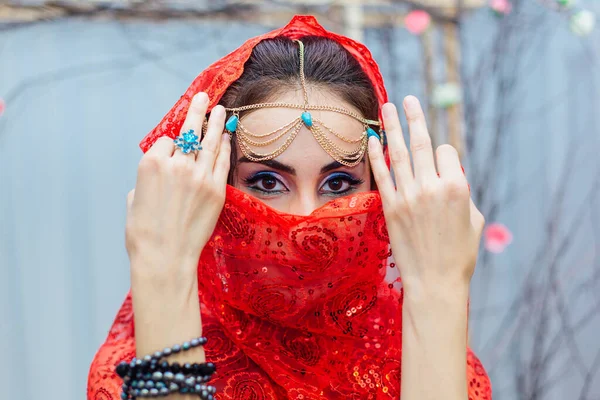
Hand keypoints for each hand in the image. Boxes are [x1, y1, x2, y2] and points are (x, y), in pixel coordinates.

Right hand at [125, 92, 230, 282]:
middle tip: (205, 97)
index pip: (165, 142)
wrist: (165, 258)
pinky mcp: (216, 190)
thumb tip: (158, 175)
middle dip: (198, 112)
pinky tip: (227, 138)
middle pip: (190, 132)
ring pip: (209, 143)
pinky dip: (225, 149)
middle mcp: (176, 164)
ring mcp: (199, 176)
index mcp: (150, 164)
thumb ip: (146, 181)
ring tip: (221, 110)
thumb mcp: (133, 200)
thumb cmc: (143, 233)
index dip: (168, 146)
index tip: (170, 152)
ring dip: (216, 124)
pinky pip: (222, 162)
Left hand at [368, 96, 484, 299]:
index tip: (443, 163)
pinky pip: (382, 174)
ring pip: (400, 153)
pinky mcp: (390, 207)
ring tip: (387, 106)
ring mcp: (408, 196)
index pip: (447, 152)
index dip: (446, 154)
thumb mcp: (474, 219)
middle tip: (408, 99)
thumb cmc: (460, 254)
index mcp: (457, 186)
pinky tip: (373, 139)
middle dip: (415, 117)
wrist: (435, 282)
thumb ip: (461, 192)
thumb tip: (447, 177)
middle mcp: (431, 186)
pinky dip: (377, 155)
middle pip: (422, 143)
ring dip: (393, 126)